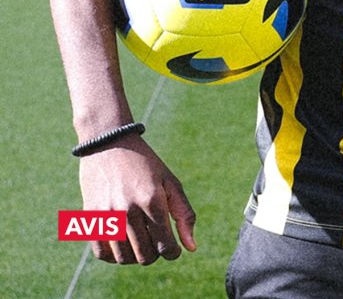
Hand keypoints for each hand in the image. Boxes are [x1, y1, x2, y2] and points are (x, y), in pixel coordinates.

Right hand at [78, 135, 196, 264]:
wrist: (109, 144)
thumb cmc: (145, 164)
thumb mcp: (170, 182)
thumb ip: (183, 214)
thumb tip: (191, 248)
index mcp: (152, 200)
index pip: (165, 246)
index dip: (172, 253)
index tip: (172, 249)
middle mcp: (128, 210)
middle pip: (145, 256)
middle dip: (155, 253)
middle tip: (155, 240)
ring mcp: (107, 215)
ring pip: (123, 258)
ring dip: (134, 255)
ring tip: (140, 240)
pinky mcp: (91, 217)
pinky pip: (102, 254)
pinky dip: (113, 255)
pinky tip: (122, 242)